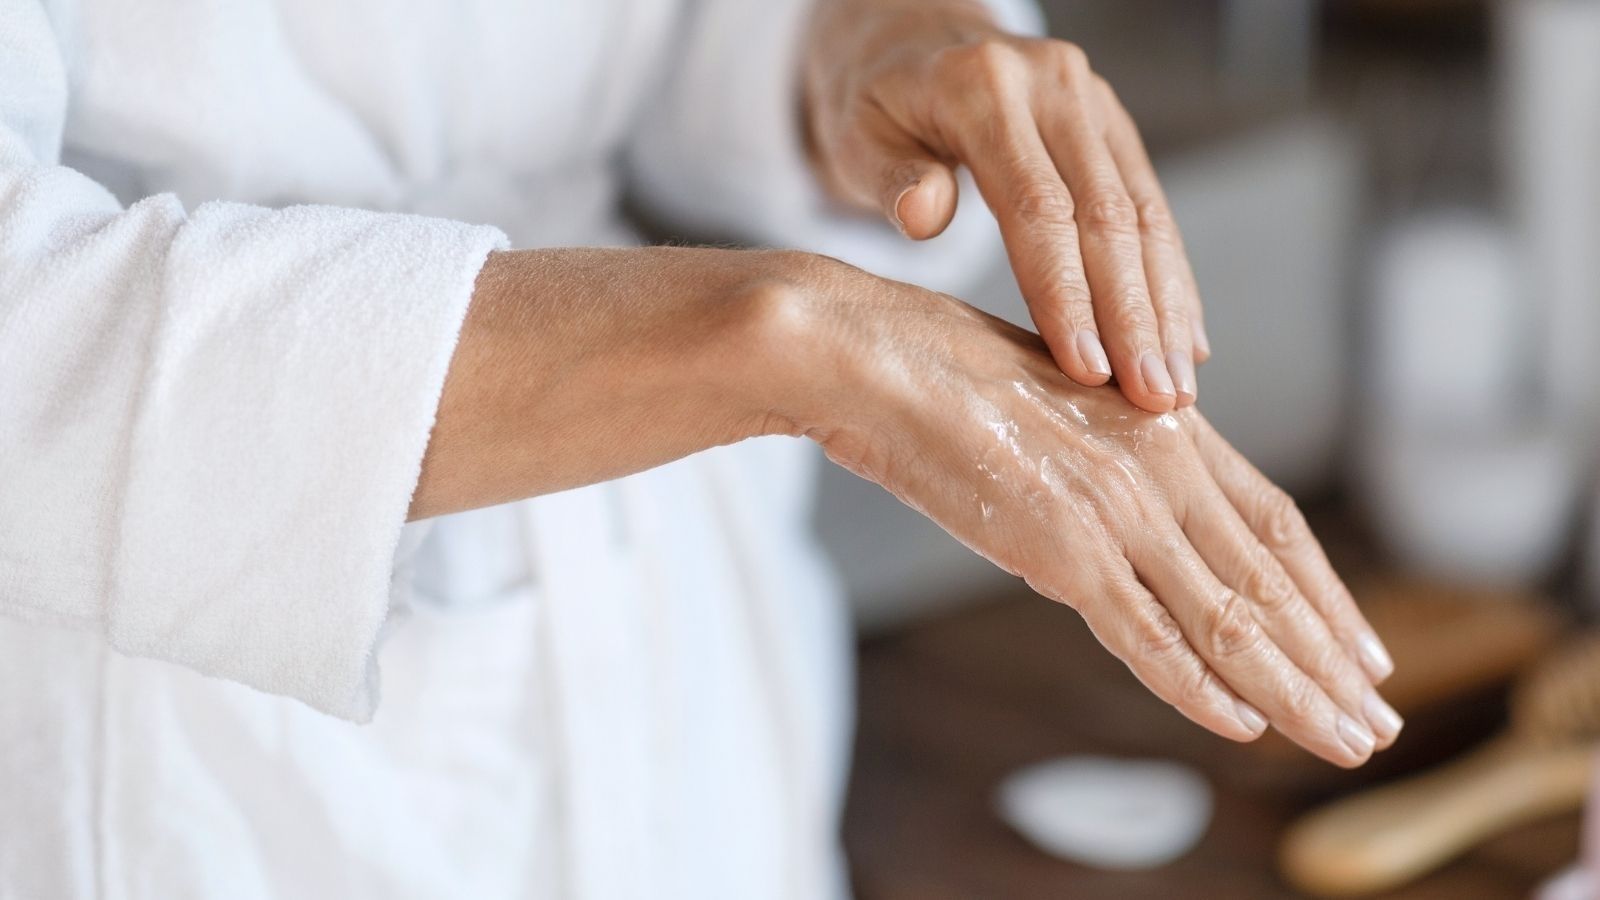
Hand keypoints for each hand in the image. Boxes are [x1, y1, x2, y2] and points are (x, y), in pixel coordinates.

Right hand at [773, 257, 1397, 766]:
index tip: (1364, 650)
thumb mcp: (1058, 403)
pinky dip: (1198, 685)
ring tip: (1346, 740)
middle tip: (1379, 720)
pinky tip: (1243, 724)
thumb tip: (1129, 507)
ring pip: (1228, 617)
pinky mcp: (1059, 546)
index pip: (1276, 526)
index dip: (1328, 595)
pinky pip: (1144, 633)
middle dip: (1332, 660)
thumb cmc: (947, 368)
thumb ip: (1109, 454)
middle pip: (1271, 582)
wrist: (877, 353)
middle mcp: (1159, 466)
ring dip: (1295, 689)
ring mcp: (1115, 508)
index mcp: (1164, 427)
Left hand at [805, 0, 1207, 412]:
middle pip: (1107, 216)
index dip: (1066, 293)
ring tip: (1176, 389)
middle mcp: (1053, 85)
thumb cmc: (873, 103)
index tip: (1087, 369)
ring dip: (1165, 307)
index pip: (1038, 207)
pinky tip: (1186, 339)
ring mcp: (1092, 101)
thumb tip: (925, 216)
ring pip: (1145, 215)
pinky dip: (1169, 278)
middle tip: (1154, 400)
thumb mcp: (855, 135)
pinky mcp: (1111, 124)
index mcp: (985, 88)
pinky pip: (1151, 207)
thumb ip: (890, 177)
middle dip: (1134, 317)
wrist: (907, 37)